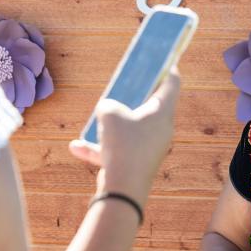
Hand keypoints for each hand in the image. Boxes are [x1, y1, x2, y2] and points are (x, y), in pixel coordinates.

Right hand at [69, 69, 179, 204]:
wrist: (124, 190)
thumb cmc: (122, 145)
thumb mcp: (110, 114)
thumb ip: (109, 105)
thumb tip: (108, 111)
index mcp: (162, 113)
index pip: (172, 84)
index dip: (167, 69)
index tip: (163, 60)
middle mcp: (161, 130)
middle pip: (152, 106)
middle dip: (137, 95)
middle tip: (126, 84)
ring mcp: (150, 148)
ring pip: (132, 128)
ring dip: (113, 124)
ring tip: (98, 118)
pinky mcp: (137, 163)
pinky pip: (119, 150)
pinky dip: (101, 148)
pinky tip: (77, 147)